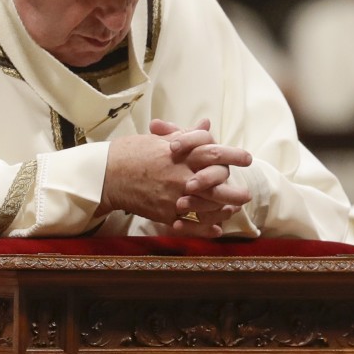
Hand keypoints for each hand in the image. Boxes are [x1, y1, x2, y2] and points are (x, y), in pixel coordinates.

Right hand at [96, 119, 250, 235]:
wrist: (105, 176)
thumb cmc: (130, 153)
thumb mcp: (158, 139)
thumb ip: (186, 135)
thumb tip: (206, 123)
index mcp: (179, 154)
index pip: (213, 152)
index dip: (233, 155)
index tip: (247, 158)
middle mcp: (180, 176)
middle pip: (217, 184)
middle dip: (235, 190)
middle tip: (246, 194)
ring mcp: (174, 197)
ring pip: (208, 206)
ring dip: (224, 209)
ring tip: (233, 209)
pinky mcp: (165, 214)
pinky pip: (191, 225)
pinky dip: (206, 229)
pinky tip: (216, 230)